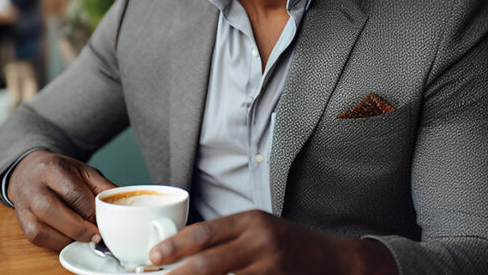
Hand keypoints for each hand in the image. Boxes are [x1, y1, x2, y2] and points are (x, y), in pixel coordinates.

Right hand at [8, 150, 115, 250]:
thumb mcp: (84, 171)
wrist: (31, 171)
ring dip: (67, 238)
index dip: (90, 210)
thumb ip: (102, 187)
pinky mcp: (22, 222)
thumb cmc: (61, 172)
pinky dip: (56, 243)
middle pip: (51, 210)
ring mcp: (24, 206)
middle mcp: (34, 187)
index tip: (105, 220)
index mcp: (52, 168)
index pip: (72, 192)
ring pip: (41, 229)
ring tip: (85, 238)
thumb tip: (120, 206)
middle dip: (78, 227)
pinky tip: (70, 239)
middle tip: (97, 234)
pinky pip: (37, 239)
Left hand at [149, 210, 397, 274]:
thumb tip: (184, 248)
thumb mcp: (259, 228)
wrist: (333, 260)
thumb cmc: (289, 243)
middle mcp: (260, 242)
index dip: (175, 245)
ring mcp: (270, 267)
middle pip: (208, 263)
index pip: (204, 232)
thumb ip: (226, 237)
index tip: (154, 257)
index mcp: (251, 220)